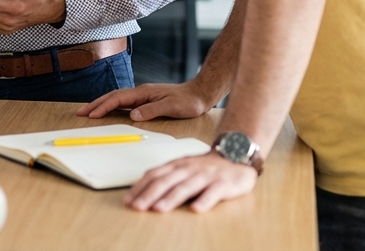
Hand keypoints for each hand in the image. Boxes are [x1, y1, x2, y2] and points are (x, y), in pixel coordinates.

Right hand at [77, 80, 216, 120]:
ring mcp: (143, 95)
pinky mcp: (146, 100)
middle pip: (113, 97)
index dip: (103, 106)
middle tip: (81, 113)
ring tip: (89, 111)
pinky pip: (124, 102)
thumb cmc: (188, 101)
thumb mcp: (171, 107)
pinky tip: (109, 110)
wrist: (200, 93)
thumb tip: (133, 115)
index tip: (91, 114)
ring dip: (102, 104)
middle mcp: (140, 92)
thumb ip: (152, 111)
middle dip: (96, 104)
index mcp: (144, 92)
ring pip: (117, 99)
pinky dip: (112, 106)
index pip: (118, 99)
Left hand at [124, 152, 256, 212]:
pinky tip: (196, 208)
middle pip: (166, 181)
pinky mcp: (223, 183)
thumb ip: (165, 177)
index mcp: (176, 165)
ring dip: (171, 198)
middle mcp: (189, 169)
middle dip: (150, 195)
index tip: (128, 201)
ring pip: (186, 187)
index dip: (140, 188)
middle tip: (138, 207)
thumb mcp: (183, 168)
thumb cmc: (205, 166)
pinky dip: (204, 200)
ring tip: (159, 209)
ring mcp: (206, 175)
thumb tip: (141, 189)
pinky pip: (213, 192)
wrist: (236, 155)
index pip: (154, 175)